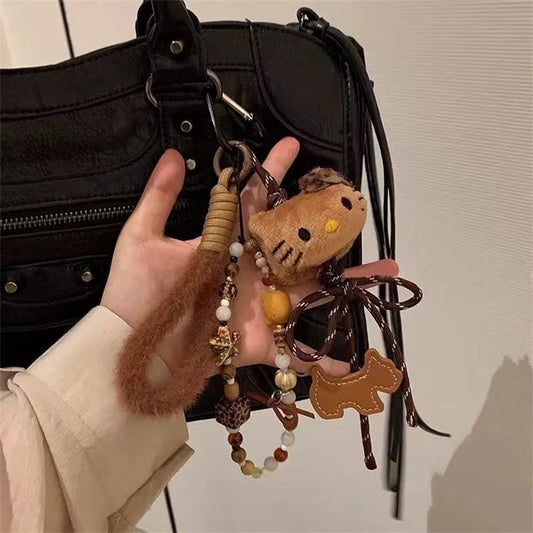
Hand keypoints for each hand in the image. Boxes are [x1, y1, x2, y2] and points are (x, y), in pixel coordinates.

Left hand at [102, 138, 397, 376]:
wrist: (132, 347)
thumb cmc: (136, 293)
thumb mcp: (143, 240)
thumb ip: (160, 197)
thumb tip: (174, 154)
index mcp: (229, 242)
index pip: (257, 199)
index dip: (274, 172)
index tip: (292, 145)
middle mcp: (252, 270)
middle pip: (298, 244)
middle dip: (330, 226)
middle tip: (358, 208)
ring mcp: (261, 305)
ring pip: (312, 290)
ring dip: (348, 284)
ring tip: (384, 272)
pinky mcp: (261, 341)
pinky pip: (296, 351)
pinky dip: (324, 359)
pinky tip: (354, 362)